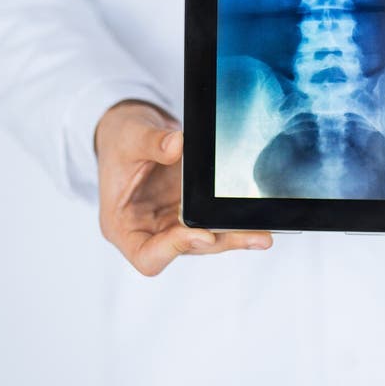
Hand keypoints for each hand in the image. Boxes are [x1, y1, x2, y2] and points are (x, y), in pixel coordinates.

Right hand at [95, 101, 272, 275]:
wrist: (132, 129)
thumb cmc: (121, 139)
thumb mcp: (129, 137)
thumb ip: (150, 142)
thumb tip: (177, 145)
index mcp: (122, 226)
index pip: (147, 256)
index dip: (175, 250)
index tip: (200, 233)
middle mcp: (148, 231)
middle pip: (185, 249)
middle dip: (219, 242)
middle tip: (254, 236)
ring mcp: (171, 222)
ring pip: (205, 238)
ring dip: (233, 235)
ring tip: (263, 233)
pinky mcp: (189, 209)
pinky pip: (212, 218)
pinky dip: (232, 217)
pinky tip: (256, 216)